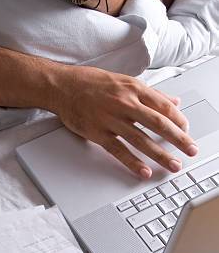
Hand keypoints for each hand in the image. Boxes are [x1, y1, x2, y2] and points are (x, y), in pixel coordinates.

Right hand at [53, 65, 197, 177]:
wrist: (61, 87)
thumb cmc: (90, 82)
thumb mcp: (124, 81)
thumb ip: (150, 93)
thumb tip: (173, 101)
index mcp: (133, 88)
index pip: (164, 106)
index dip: (179, 120)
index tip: (187, 131)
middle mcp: (124, 103)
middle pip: (158, 124)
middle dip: (178, 139)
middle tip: (191, 150)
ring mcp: (110, 119)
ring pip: (141, 140)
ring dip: (160, 155)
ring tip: (173, 165)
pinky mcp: (97, 133)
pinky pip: (119, 150)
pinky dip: (133, 162)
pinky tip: (144, 171)